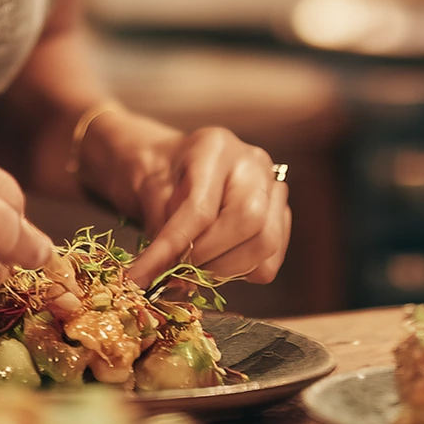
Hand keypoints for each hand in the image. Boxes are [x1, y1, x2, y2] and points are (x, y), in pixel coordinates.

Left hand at [90, 115, 290, 286]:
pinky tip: (216, 262)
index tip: (143, 276)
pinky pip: (270, 260)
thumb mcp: (144, 187)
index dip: (172, 248)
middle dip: (207, 257)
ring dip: (224, 269)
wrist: (171, 164)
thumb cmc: (158, 170)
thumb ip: (157, 225)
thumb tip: (164, 271)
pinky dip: (242, 272)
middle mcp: (253, 164)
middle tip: (176, 270)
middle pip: (248, 221)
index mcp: (215, 148)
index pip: (201, 207)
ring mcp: (273, 189)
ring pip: (265, 243)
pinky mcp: (281, 217)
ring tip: (193, 268)